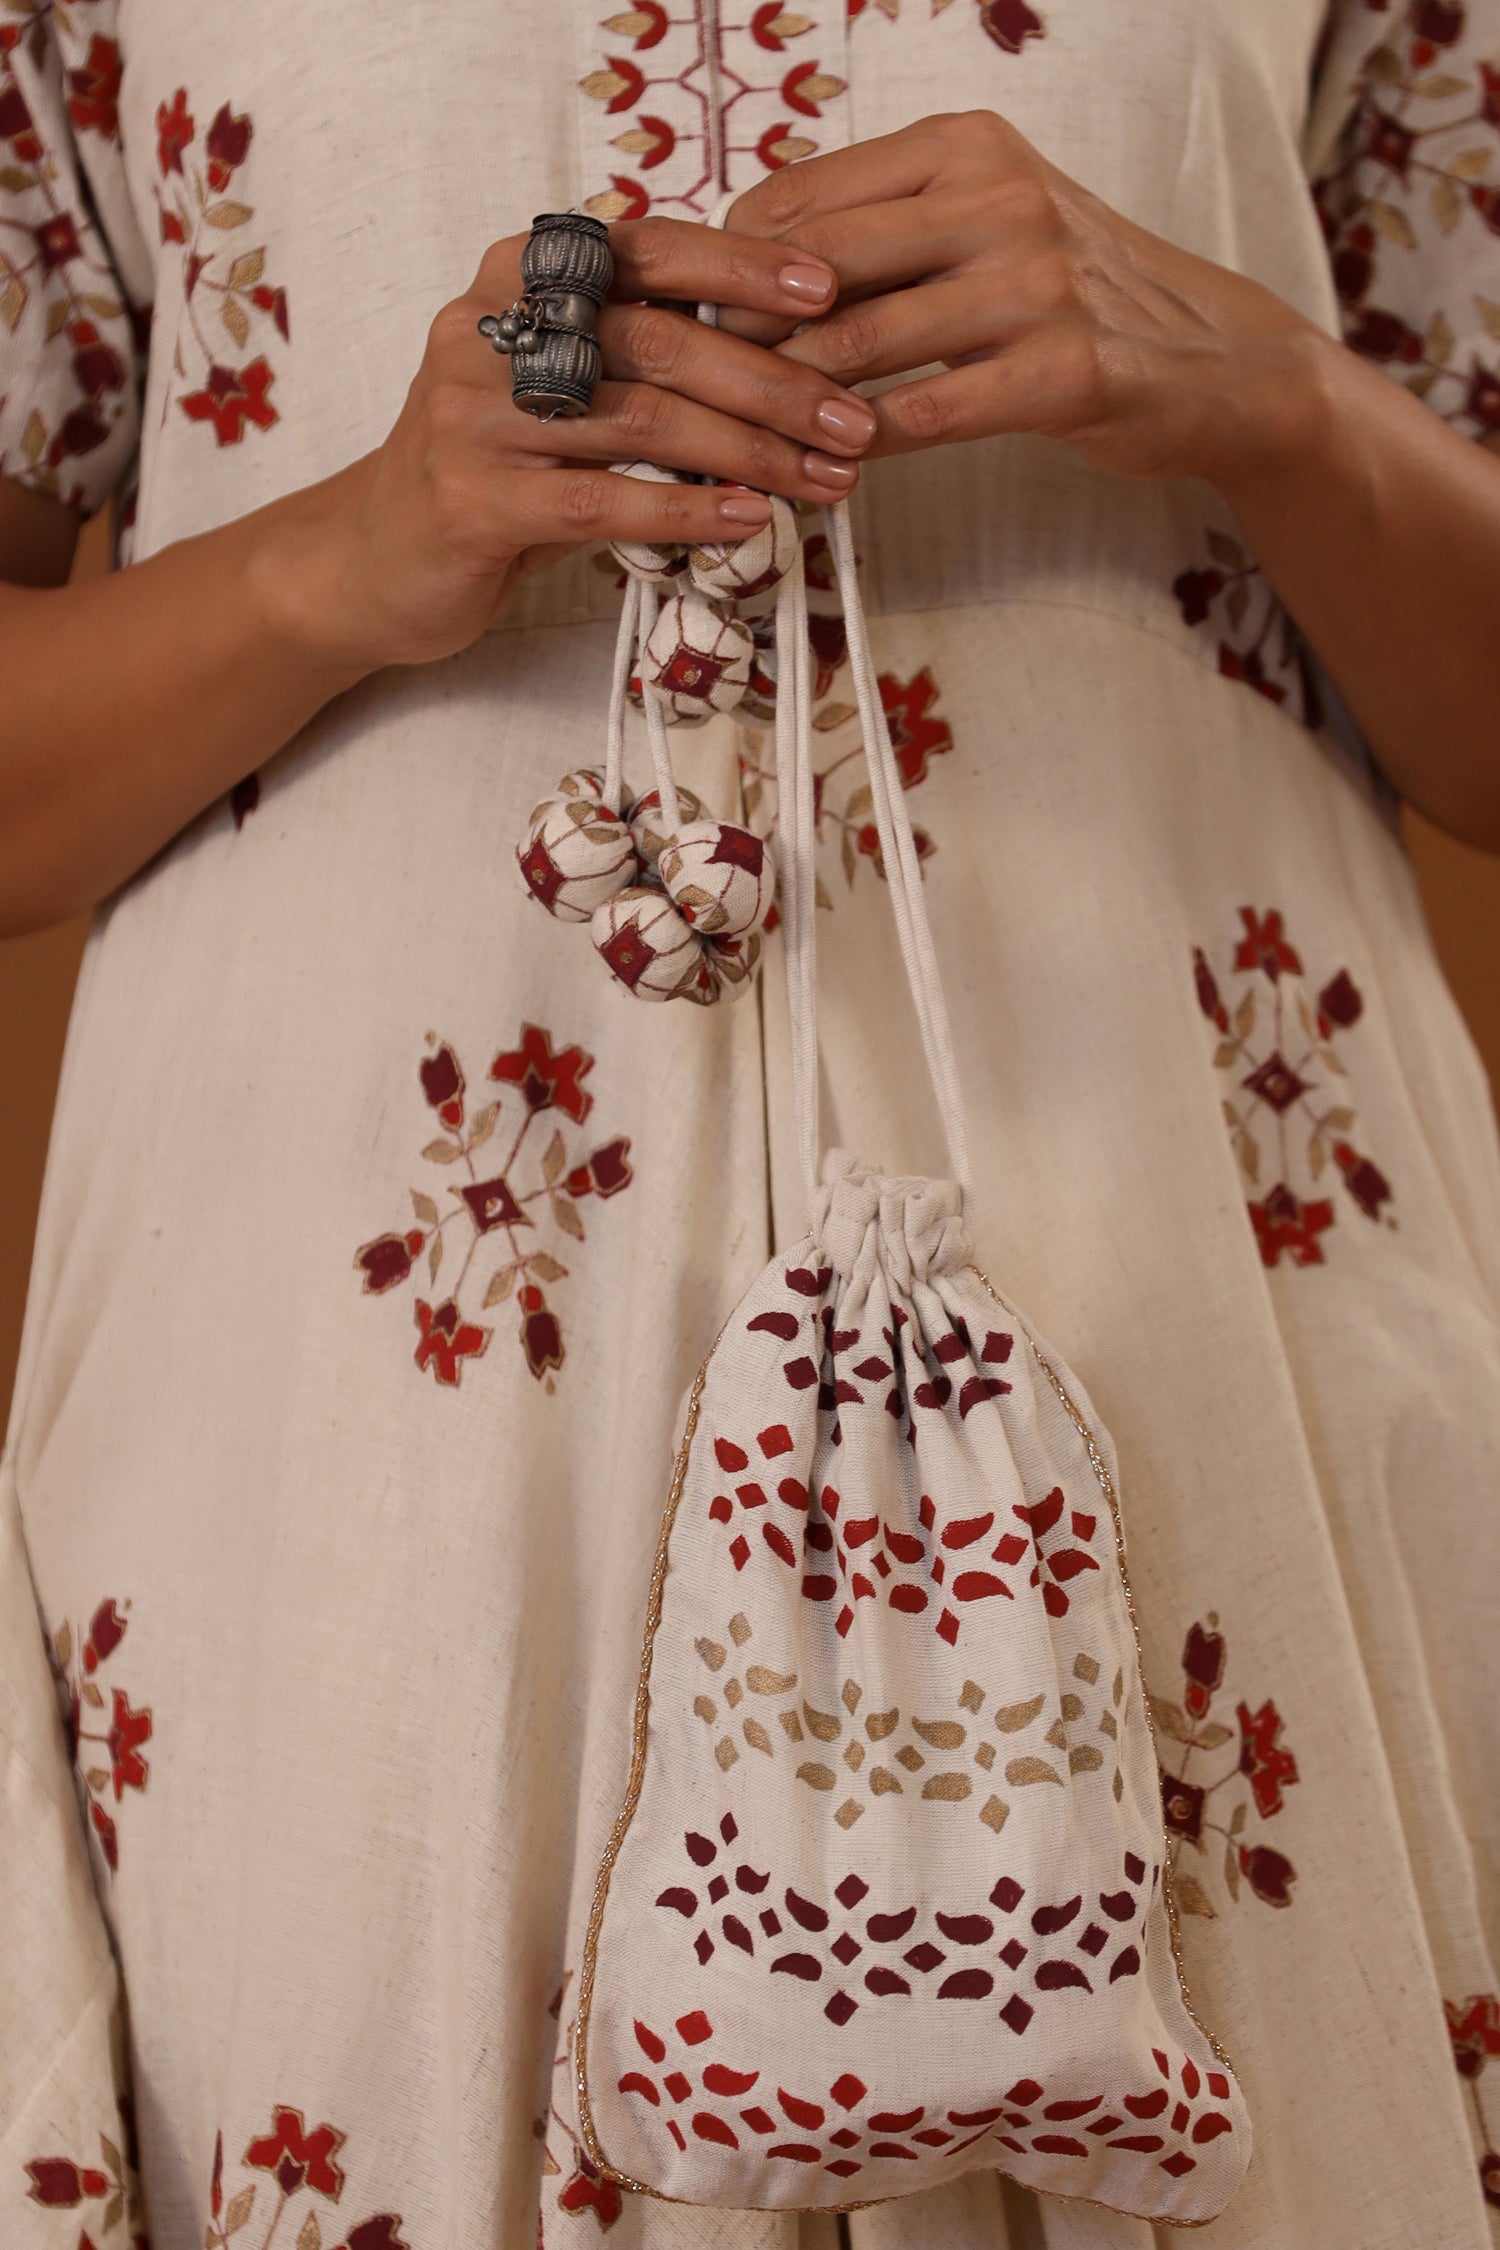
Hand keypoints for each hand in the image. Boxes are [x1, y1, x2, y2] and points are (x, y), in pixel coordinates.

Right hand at [278, 218, 879, 670]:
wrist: (371, 559)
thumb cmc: (494, 470)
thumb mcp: (560, 392)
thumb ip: (639, 359)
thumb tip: (785, 355)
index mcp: (515, 278)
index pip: (645, 249)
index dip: (740, 266)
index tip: (827, 290)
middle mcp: (487, 330)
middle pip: (658, 342)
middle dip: (772, 382)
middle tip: (852, 420)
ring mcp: (473, 415)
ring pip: (640, 422)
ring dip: (749, 452)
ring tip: (825, 479)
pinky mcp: (473, 499)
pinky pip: (603, 502)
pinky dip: (685, 511)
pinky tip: (746, 519)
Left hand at [721, 111, 1328, 490]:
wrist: (1213, 359)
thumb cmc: (1073, 296)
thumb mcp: (986, 223)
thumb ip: (887, 230)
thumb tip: (748, 267)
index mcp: (965, 149)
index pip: (804, 198)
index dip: (734, 267)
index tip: (702, 322)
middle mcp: (998, 198)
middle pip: (817, 264)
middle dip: (746, 335)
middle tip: (702, 390)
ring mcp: (1036, 284)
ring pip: (861, 343)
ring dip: (790, 401)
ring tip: (747, 440)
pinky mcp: (1062, 371)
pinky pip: (925, 415)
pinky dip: (861, 448)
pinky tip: (826, 470)